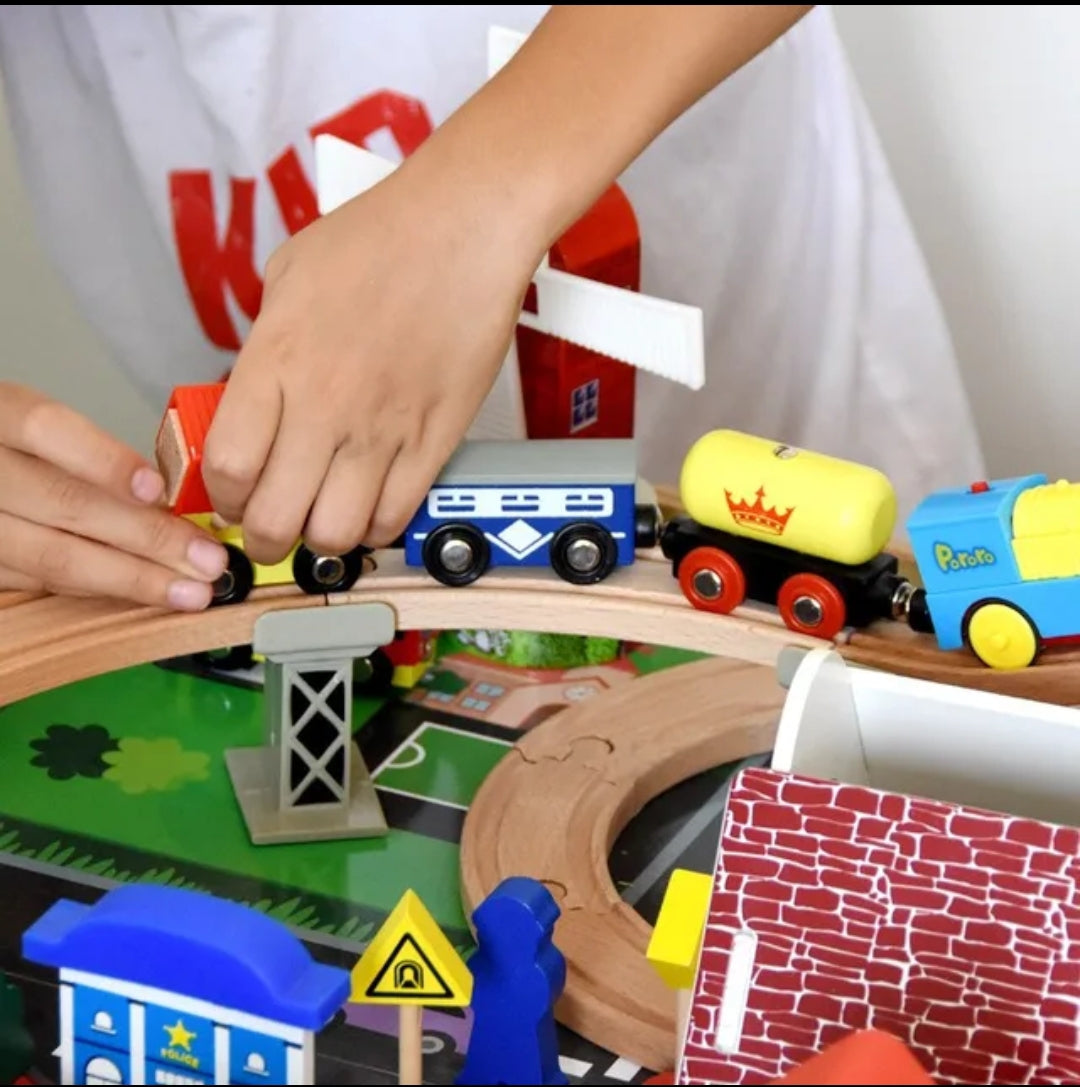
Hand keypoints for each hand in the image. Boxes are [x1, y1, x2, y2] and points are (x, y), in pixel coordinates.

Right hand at [0, 384, 227, 608]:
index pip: (45, 428)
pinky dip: (103, 588)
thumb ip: (90, 453)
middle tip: (208, 559)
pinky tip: (148, 593)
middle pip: (65, 503)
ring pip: (54, 556)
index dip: (103, 460)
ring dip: (133, 578)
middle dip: (148, 536)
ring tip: (192, 591)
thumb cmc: (16, 447)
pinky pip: (44, 583)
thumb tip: (170, 496)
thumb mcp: (41, 429)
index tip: (159, 490)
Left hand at [200, 156, 542, 564]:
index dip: (223, 499)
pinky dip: (378, 529)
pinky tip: (372, 509)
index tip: (232, 499)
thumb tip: (258, 391)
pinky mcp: (435, 440)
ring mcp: (382, 429)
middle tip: (272, 528)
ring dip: (323, 540)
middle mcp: (323, 405)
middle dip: (265, 537)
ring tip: (325, 521)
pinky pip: (397, 517)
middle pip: (275, 518)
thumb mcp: (288, 276)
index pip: (228, 467)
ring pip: (337, 533)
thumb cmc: (380, 238)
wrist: (464, 230)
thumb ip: (266, 344)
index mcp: (276, 360)